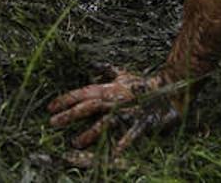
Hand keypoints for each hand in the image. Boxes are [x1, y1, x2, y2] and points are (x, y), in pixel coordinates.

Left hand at [48, 66, 185, 158]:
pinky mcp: (141, 121)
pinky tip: (114, 152)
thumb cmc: (145, 84)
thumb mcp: (123, 74)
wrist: (171, 88)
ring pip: (104, 121)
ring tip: (75, 142)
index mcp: (110, 88)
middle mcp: (116, 98)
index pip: (83, 93)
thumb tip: (92, 67)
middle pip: (88, 106)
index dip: (66, 99)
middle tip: (52, 122)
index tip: (49, 107)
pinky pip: (131, 133)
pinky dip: (123, 142)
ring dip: (89, 133)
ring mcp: (128, 110)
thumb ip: (107, 71)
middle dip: (70, 114)